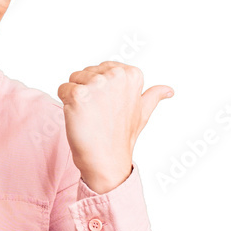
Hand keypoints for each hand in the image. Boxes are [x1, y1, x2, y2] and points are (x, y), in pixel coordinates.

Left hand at [57, 62, 173, 193]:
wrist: (106, 161)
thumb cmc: (121, 138)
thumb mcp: (142, 113)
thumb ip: (152, 96)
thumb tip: (169, 90)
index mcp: (131, 74)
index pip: (101, 69)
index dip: (99, 90)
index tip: (108, 107)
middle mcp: (116, 75)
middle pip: (85, 73)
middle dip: (86, 92)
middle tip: (98, 114)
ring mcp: (97, 84)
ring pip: (73, 80)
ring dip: (75, 98)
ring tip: (89, 116)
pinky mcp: (79, 94)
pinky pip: (62, 89)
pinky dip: (64, 103)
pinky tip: (77, 117)